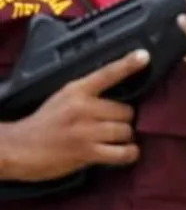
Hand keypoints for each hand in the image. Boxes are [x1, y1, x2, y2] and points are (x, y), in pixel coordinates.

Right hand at [0, 50, 146, 181]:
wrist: (17, 148)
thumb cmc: (43, 124)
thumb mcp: (62, 98)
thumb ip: (88, 95)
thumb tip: (119, 97)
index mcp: (76, 90)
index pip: (107, 73)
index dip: (127, 64)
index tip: (144, 56)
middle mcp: (83, 108)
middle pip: (126, 111)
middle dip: (123, 120)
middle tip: (110, 125)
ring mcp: (86, 131)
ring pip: (126, 131)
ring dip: (124, 138)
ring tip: (113, 140)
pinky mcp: (87, 152)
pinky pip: (123, 152)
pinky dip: (129, 154)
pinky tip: (126, 152)